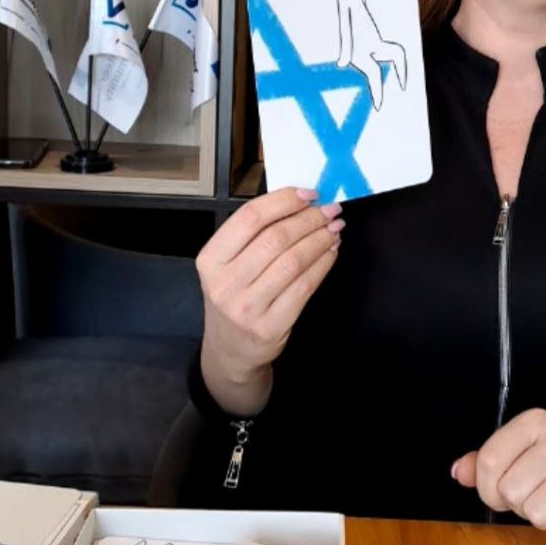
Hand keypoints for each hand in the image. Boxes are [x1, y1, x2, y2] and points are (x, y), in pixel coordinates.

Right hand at [195, 187, 343, 407]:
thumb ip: (254, 236)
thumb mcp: (228, 265)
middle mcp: (224, 283)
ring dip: (320, 239)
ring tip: (334, 229)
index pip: (250, 218)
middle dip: (309, 219)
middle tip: (330, 210)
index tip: (309, 194)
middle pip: (276, 238)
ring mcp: (247, 308)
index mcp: (211, 260)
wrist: (230, 351)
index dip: (284, 201)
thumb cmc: (234, 297)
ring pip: (293, 261)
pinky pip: (304, 286)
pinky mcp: (271, 326)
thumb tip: (301, 202)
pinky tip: (331, 252)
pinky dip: (323, 264)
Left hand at [452, 409, 545, 540]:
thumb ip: (483, 466)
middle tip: (540, 496)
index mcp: (535, 421)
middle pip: (511, 490)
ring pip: (536, 512)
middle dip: (520, 505)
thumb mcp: (516, 464)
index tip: (500, 494)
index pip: (488, 461)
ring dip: (543, 518)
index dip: (487, 490)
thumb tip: (459, 472)